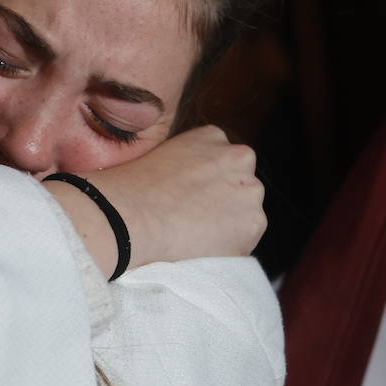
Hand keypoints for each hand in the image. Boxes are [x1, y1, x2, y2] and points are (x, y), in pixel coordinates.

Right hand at [46, 126, 265, 276]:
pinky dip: (228, 249)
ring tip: (195, 236)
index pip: (224, 162)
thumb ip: (187, 165)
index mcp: (213, 136)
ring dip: (229, 225)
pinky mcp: (254, 222)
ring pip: (246, 213)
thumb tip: (191, 186)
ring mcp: (250, 190)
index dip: (209, 185)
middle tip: (195, 219)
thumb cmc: (132, 189)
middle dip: (225, 202)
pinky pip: (245, 240)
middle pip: (241, 185)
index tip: (191, 199)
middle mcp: (239, 157)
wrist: (131, 215)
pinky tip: (200, 247)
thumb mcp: (161, 157)